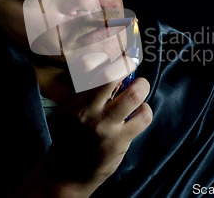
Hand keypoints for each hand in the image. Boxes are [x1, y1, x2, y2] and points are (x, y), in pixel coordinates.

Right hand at [11, 52, 152, 197]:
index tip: (114, 42)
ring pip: (134, 94)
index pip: (87, 65)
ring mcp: (104, 126)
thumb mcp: (69, 108)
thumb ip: (85, 88)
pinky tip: (141, 111)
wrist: (67, 172)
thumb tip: (108, 62)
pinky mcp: (119, 141)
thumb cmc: (71, 134)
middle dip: (126, 63)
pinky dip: (146, 110)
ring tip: (141, 86)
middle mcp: (86, 110)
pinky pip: (143, 117)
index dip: (103, 48)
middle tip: (130, 61)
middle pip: (111, 74)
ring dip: (142, 86)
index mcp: (73, 98)